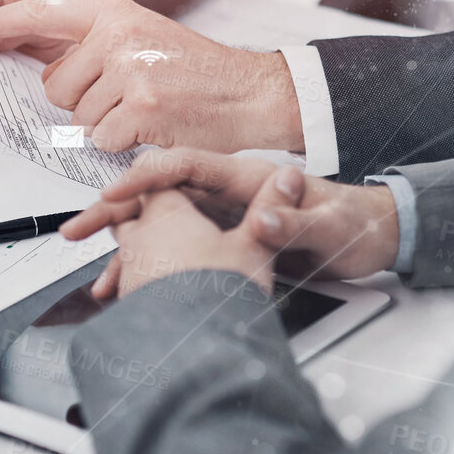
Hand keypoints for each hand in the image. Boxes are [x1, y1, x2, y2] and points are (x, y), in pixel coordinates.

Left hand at [0, 0, 305, 152]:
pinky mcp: (140, 108)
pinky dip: (122, 144)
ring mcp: (128, 71)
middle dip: (80, 103)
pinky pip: (100, 139)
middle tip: (124, 97)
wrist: (251, 93)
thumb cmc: (194, 71)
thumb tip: (44, 69)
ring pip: (77, 118)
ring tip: (146, 109)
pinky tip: (152, 127)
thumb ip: (93, 47)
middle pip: (54, 86)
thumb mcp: (142, 38)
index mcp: (112, 14)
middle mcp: (116, 36)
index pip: (39, 16)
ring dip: (105, 125)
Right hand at [64, 148, 401, 284]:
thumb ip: (295, 225)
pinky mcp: (227, 238)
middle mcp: (229, 192)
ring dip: (126, 249)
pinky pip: (177, 251)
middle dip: (114, 213)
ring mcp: (225, 215)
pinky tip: (131, 288)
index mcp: (248, 176)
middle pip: (159, 196)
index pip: (183, 165)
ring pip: (162, 227)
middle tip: (76, 229)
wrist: (377, 236)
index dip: (144, 177)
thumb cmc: (357, 224)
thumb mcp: (332, 226)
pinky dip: (152, 270)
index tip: (113, 195)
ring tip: (96, 276)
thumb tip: (264, 222)